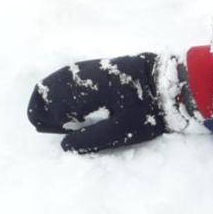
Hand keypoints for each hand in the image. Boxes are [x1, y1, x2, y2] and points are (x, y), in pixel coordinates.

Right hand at [27, 53, 165, 154]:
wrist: (168, 81)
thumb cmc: (147, 109)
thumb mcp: (120, 131)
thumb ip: (89, 139)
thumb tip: (64, 145)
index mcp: (80, 90)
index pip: (43, 105)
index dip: (46, 122)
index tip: (64, 133)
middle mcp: (77, 75)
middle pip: (43, 92)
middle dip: (46, 111)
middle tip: (65, 127)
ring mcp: (85, 68)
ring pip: (54, 84)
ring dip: (56, 102)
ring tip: (72, 120)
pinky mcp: (94, 67)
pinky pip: (68, 79)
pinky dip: (66, 94)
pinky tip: (81, 107)